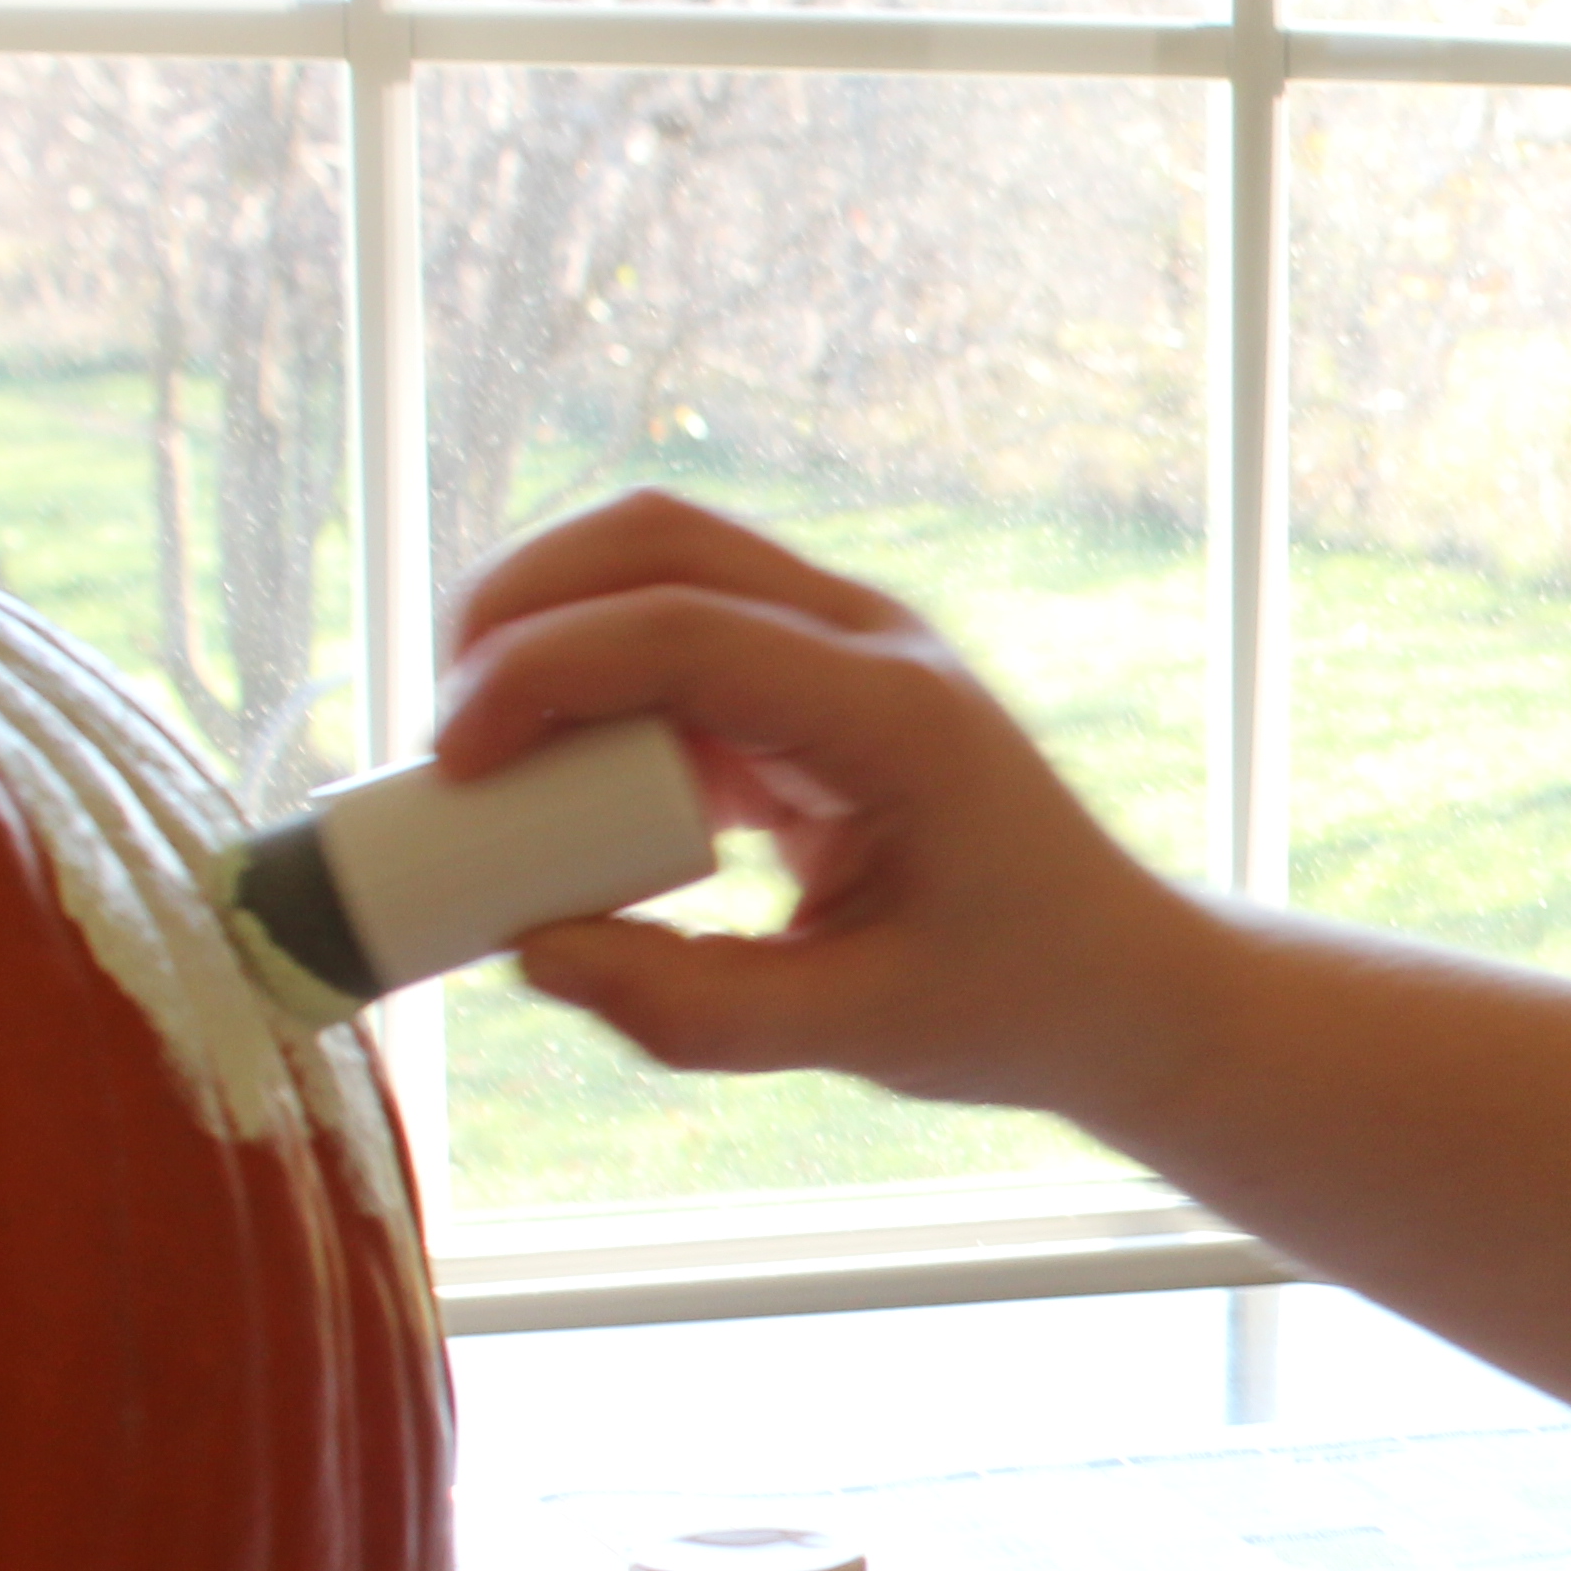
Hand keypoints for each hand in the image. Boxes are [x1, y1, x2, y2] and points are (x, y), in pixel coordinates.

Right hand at [434, 491, 1222, 1127]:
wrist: (1121, 981)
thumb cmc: (1016, 1000)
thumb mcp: (857, 1033)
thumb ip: (690, 1006)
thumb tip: (529, 951)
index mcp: (897, 714)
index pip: (684, 628)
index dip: (543, 675)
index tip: (459, 769)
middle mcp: (871, 642)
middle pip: (653, 537)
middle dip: (518, 611)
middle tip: (449, 747)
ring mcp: (843, 642)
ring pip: (655, 560)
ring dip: (547, 632)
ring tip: (488, 764)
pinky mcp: (811, 674)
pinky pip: (673, 630)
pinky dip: (592, 682)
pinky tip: (562, 790)